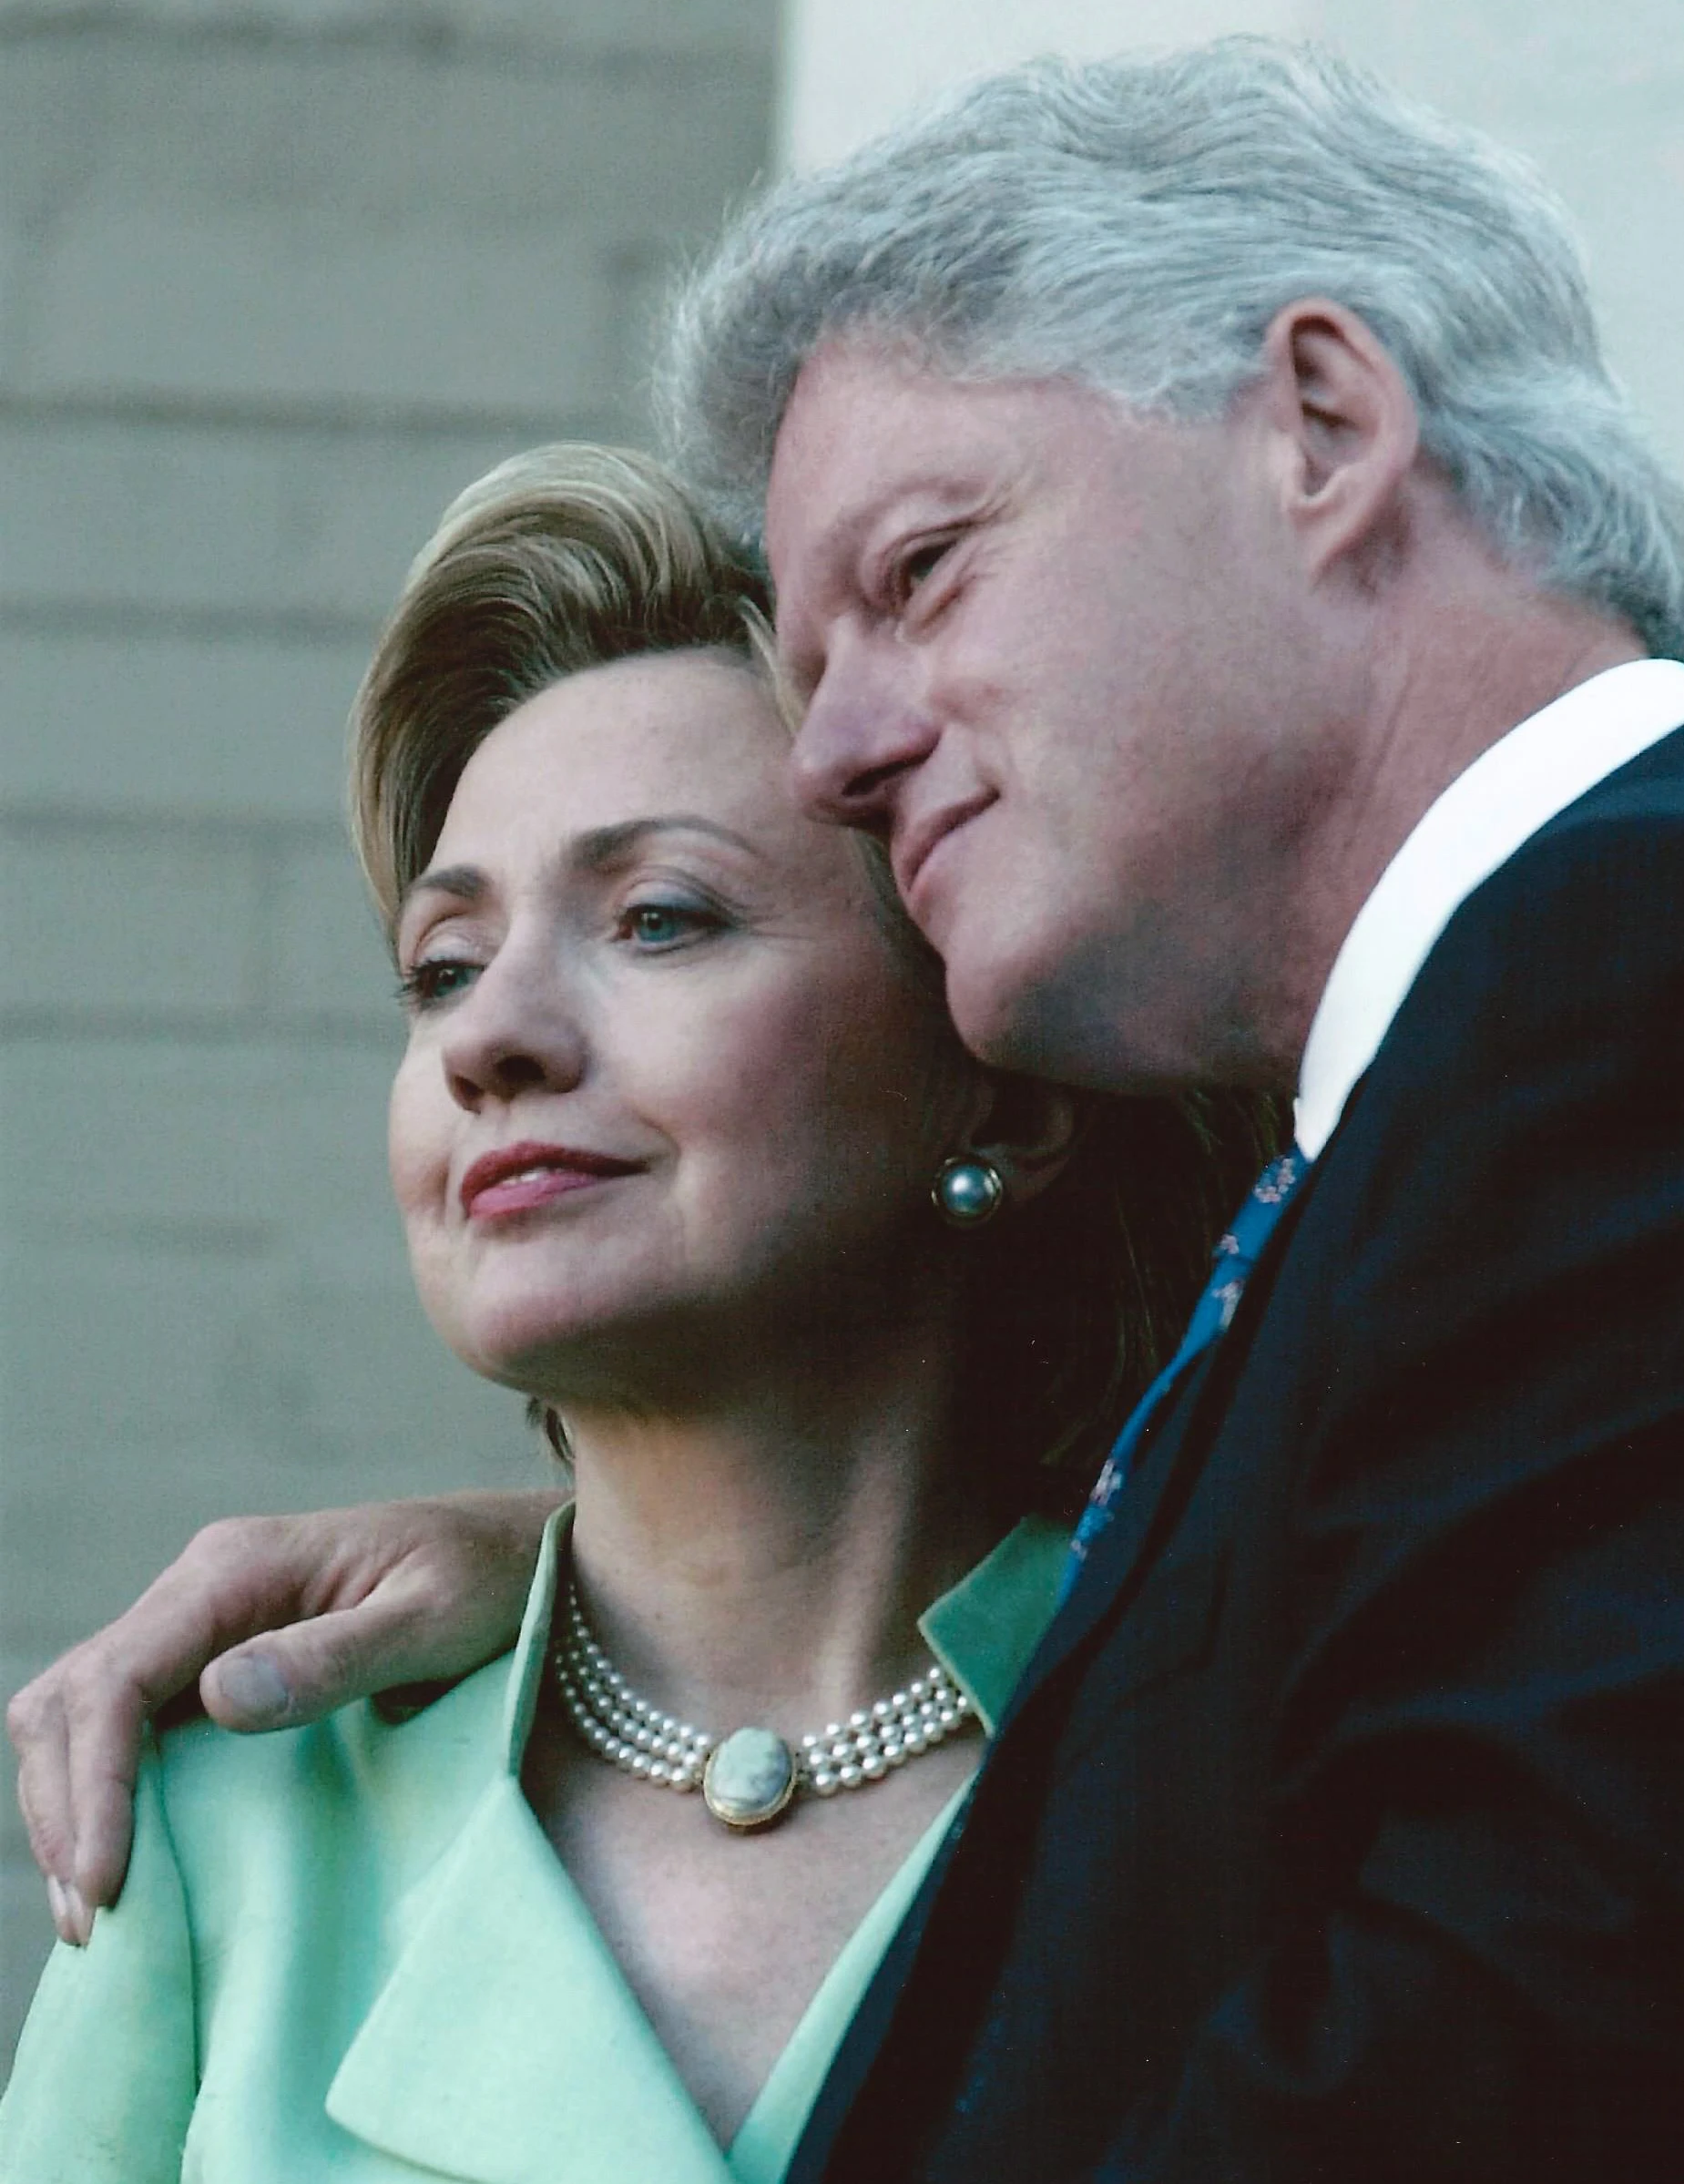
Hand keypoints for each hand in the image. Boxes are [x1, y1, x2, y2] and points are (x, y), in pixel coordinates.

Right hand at [7, 1488, 562, 1945]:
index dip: (93, 1783)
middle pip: (75, 1696)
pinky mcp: (219, 1657)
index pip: (117, 1676)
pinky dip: (107, 1793)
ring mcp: (205, 1621)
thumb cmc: (493, 1581)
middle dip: (66, 1808)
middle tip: (94, 1924)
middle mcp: (204, 1584)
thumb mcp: (435, 1619)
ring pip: (84, 1711)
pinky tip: (131, 1864)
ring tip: (98, 1916)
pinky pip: (130, 1724)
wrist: (524, 1551)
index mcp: (239, 1565)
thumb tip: (217, 1699)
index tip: (106, 1884)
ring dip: (73, 1806)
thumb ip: (337, 1658)